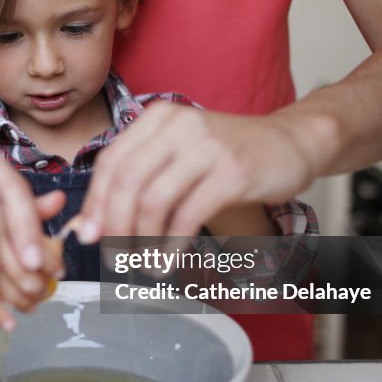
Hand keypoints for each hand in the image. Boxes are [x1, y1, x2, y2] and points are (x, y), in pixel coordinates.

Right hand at [0, 190, 66, 330]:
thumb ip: (30, 204)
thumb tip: (60, 199)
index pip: (28, 237)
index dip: (47, 259)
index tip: (58, 272)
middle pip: (13, 263)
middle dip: (34, 283)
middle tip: (45, 290)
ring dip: (18, 299)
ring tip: (32, 303)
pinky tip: (9, 322)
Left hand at [78, 103, 319, 240]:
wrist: (292, 142)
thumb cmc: (228, 154)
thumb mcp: (178, 158)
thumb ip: (136, 184)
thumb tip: (88, 224)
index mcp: (158, 118)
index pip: (112, 162)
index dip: (95, 203)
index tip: (89, 235)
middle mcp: (179, 125)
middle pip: (127, 182)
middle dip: (115, 227)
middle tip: (114, 257)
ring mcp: (207, 146)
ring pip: (153, 201)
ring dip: (142, 241)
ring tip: (143, 264)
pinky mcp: (232, 171)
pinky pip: (188, 215)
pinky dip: (171, 244)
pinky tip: (167, 260)